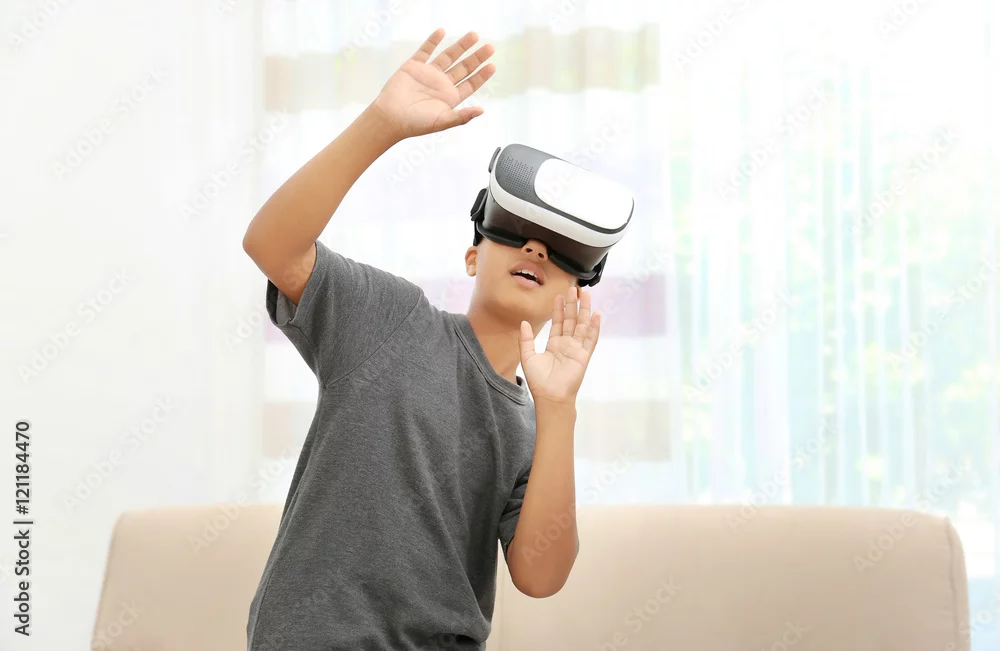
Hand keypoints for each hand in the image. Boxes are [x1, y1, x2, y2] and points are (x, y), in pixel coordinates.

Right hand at [370, 28, 495, 140]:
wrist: (390, 118)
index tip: (492, 65)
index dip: (481, 75)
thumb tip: (481, 111)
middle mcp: (441, 84)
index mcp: (450, 98)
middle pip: (463, 67)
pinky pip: (425, 50)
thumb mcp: (442, 122)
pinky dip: (433, 41)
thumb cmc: (415, 124)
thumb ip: (462, 116)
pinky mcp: (414, 66)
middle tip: (490, 47)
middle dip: (476, 57)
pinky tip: (442, 32)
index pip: (470, 83)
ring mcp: (428, 74)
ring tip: (474, 35)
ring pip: (448, 56)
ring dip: (461, 46)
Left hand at [518, 286, 601, 405]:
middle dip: (572, 304)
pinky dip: (594, 327)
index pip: (558, 322)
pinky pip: (591, 339)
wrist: (550, 396)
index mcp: (554, 345)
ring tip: (586, 295)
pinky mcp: (584, 355)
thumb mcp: (528, 357)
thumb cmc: (538, 380)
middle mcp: (567, 344)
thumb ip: (526, 340)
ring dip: (584, 310)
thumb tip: (524, 322)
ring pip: (582, 325)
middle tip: (574, 288)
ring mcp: (577, 349)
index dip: (559, 309)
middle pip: (571, 320)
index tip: (560, 295)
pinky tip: (596, 315)